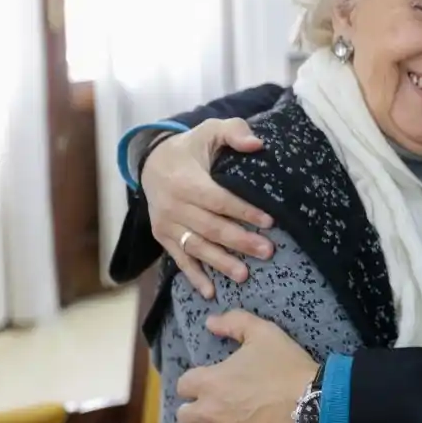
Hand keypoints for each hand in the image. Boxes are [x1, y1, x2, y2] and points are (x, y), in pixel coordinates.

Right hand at [143, 118, 271, 296]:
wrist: (152, 162)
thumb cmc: (191, 147)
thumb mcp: (210, 130)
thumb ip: (234, 132)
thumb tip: (257, 144)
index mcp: (186, 180)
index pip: (219, 199)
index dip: (243, 211)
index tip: (269, 221)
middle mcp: (173, 205)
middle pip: (211, 227)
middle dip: (240, 241)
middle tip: (267, 251)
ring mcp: (167, 224)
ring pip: (197, 247)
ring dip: (220, 262)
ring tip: (244, 275)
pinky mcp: (164, 237)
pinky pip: (180, 259)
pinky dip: (194, 276)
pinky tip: (210, 292)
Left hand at [175, 310, 317, 422]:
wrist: (313, 403)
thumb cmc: (286, 366)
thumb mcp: (264, 333)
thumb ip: (234, 322)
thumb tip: (210, 322)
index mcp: (210, 382)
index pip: (182, 386)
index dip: (195, 381)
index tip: (210, 380)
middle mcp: (209, 413)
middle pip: (184, 417)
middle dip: (196, 409)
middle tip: (215, 403)